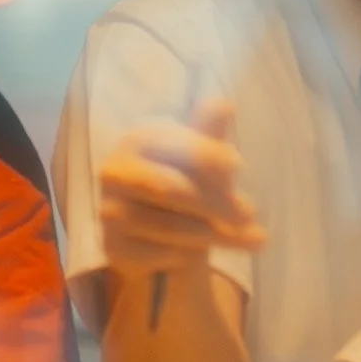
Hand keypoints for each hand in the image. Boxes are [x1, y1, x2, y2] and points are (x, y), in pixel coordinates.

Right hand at [97, 99, 264, 281]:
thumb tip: (223, 104)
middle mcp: (114, 173)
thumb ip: (208, 133)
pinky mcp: (111, 246)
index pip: (174, 147)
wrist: (153, 230)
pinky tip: (203, 255)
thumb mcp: (199, 156)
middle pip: (171, 189)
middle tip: (250, 214)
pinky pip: (158, 255)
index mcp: (136, 141)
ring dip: (216, 236)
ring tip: (252, 239)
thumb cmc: (182, 181)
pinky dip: (186, 257)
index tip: (239, 165)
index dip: (208, 155)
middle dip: (217, 204)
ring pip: (169, 228)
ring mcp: (108, 211)